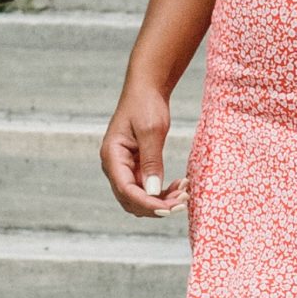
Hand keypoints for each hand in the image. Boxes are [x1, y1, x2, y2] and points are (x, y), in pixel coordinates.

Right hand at [101, 83, 185, 218]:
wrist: (147, 88)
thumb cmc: (146, 104)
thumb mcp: (151, 131)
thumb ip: (151, 162)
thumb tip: (153, 192)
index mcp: (112, 155)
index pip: (125, 190)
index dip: (147, 203)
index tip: (169, 208)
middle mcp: (114, 165)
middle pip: (131, 199)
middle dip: (156, 205)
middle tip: (182, 202)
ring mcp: (124, 167)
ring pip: (140, 197)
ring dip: (161, 201)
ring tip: (184, 194)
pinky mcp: (136, 166)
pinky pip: (147, 188)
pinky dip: (162, 192)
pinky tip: (179, 187)